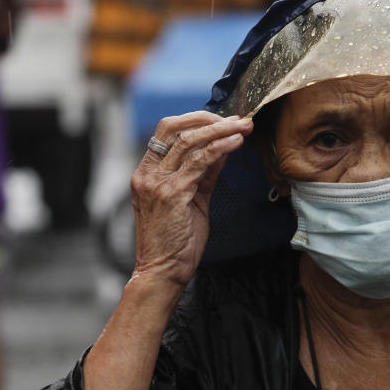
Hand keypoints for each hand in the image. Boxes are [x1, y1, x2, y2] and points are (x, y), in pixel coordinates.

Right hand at [129, 112, 252, 286]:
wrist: (163, 272)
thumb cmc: (176, 242)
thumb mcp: (191, 200)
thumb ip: (203, 174)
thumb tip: (222, 149)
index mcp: (146, 173)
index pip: (167, 131)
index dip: (196, 120)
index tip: (223, 120)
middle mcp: (147, 174)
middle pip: (174, 127)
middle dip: (207, 117)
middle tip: (235, 119)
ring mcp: (157, 183)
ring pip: (189, 140)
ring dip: (220, 129)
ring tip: (243, 127)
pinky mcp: (172, 193)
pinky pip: (199, 162)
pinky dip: (220, 147)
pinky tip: (236, 142)